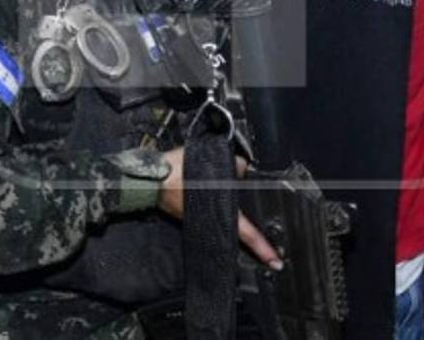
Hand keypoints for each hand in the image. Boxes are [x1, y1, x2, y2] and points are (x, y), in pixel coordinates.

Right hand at [158, 148, 282, 270]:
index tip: (275, 261)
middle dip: (255, 243)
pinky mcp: (191, 215)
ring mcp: (200, 221)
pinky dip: (221, 212)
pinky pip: (214, 214)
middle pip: (238, 234)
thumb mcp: (207, 162)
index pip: (246, 232)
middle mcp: (210, 221)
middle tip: (271, 253)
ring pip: (226, 225)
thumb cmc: (173, 172)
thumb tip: (245, 168)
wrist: (147, 179)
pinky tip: (221, 205)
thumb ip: (232, 165)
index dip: (262, 247)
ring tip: (252, 232)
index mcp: (217, 211)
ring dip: (239, 227)